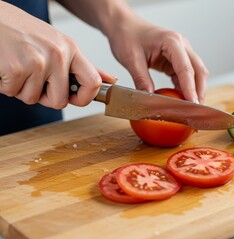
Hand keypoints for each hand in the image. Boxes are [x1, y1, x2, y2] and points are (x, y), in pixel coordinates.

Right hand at [0, 2, 114, 108]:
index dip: (84, 98)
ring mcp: (38, 62)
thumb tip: (111, 80)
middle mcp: (58, 54)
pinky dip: (5, 85)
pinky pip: (13, 93)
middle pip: (60, 101)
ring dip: (21, 89)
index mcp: (70, 49)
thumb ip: (81, 66)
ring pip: (33, 99)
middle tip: (33, 79)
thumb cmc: (21, 31)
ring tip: (17, 66)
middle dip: (44, 97)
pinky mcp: (16, 68)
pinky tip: (5, 66)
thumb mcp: (56, 44)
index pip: (94, 83)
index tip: (73, 99)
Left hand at [106, 18, 207, 103]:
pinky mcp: (176, 59)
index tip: (192, 104)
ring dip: (195, 90)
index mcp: (171, 42)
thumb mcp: (131, 59)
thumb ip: (141, 80)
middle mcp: (181, 45)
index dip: (190, 88)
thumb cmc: (127, 36)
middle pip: (198, 71)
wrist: (124, 26)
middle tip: (195, 110)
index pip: (186, 69)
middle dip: (199, 91)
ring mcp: (181, 51)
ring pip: (196, 73)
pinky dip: (186, 87)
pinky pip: (186, 75)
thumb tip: (150, 99)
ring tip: (190, 108)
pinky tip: (181, 100)